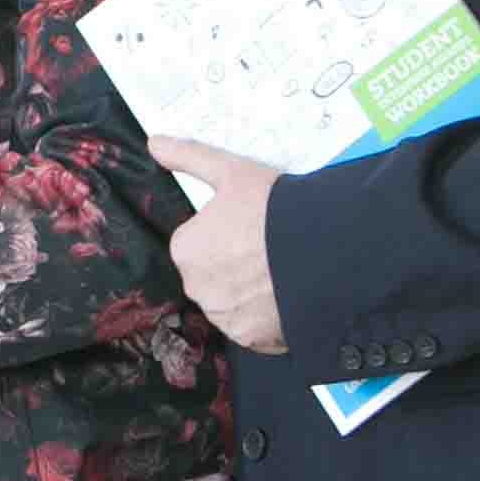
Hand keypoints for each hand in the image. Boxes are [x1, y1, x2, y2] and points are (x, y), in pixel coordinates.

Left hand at [147, 136, 287, 353]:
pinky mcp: (252, 339)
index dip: (225, 234)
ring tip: (279, 272)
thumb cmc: (274, 208)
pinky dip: (265, 318)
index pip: (197, 243)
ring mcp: (225, 317)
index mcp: (185, 250)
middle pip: (213, 275)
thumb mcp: (231, 171)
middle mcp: (196, 288)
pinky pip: (253, 328)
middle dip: (234, 265)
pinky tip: (284, 295)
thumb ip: (189, 157)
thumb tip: (153, 142)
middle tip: (267, 249)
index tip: (249, 227)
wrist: (326, 249)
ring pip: (231, 303)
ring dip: (248, 293)